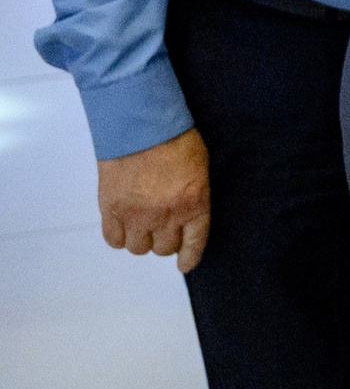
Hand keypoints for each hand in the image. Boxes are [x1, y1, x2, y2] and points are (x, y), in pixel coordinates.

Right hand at [98, 127, 210, 272]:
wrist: (141, 125)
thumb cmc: (176, 139)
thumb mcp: (199, 168)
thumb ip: (193, 196)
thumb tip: (186, 215)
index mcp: (194, 204)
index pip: (194, 243)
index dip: (189, 257)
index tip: (185, 264)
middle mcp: (166, 216)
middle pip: (163, 248)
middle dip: (164, 240)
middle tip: (161, 227)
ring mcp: (136, 215)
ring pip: (138, 248)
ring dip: (141, 239)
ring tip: (141, 223)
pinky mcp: (111, 210)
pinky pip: (113, 240)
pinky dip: (118, 236)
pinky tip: (123, 225)